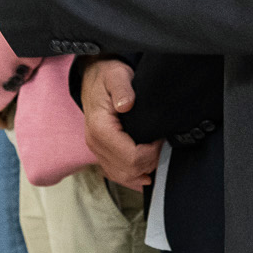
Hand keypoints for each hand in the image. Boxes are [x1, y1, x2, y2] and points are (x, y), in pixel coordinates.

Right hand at [80, 58, 159, 190]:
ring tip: (154, 153)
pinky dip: (133, 175)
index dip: (151, 152)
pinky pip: (117, 174)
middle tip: (160, 143)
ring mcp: (97, 150)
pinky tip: (145, 169)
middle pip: (128, 170)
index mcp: (99, 128)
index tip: (159, 137)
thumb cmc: (106, 76)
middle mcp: (95, 143)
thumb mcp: (116, 75)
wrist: (92, 77)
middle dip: (149, 161)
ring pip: (123, 177)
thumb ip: (122, 88)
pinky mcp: (101, 153)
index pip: (130, 157)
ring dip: (142, 170)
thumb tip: (126, 104)